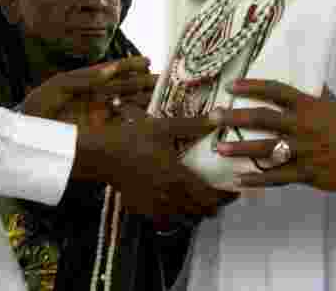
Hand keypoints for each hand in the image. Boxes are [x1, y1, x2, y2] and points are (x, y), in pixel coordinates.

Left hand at [18, 57, 155, 126]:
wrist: (26, 140)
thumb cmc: (38, 109)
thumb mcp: (58, 88)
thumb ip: (83, 78)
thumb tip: (108, 70)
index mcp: (88, 85)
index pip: (114, 74)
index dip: (131, 67)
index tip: (149, 61)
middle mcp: (98, 101)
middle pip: (127, 90)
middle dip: (146, 85)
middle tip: (166, 81)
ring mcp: (101, 119)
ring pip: (130, 108)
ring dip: (146, 103)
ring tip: (166, 98)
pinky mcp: (102, 136)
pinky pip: (124, 128)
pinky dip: (137, 124)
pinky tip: (151, 121)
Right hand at [73, 115, 233, 219]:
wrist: (101, 154)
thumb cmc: (133, 138)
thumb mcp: (163, 127)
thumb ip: (193, 125)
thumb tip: (220, 116)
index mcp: (178, 178)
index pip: (210, 197)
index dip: (226, 197)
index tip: (234, 192)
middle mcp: (169, 197)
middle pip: (201, 212)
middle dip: (213, 205)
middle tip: (217, 193)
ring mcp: (154, 207)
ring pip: (184, 218)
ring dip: (195, 210)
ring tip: (198, 197)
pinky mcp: (141, 210)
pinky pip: (164, 218)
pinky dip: (174, 213)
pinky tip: (172, 199)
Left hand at [210, 79, 335, 191]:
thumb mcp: (330, 104)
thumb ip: (312, 89)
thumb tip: (301, 68)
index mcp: (308, 106)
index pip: (276, 90)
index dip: (252, 86)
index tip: (231, 85)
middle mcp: (302, 126)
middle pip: (263, 118)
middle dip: (235, 117)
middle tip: (213, 116)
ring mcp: (302, 150)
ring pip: (266, 148)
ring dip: (240, 148)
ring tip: (219, 148)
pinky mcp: (304, 173)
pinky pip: (276, 177)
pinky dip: (257, 179)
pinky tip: (238, 180)